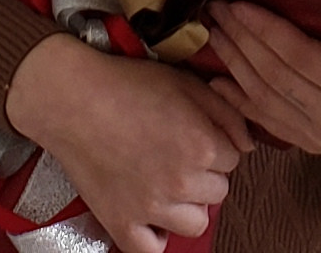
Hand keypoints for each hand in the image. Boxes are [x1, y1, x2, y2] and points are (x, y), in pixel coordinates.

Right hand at [4, 35, 250, 251]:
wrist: (72, 98)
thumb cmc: (127, 85)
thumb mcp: (186, 84)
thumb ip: (227, 114)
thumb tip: (248, 145)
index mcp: (202, 146)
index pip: (233, 159)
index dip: (214, 144)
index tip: (192, 134)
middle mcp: (181, 182)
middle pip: (217, 191)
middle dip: (203, 173)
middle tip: (174, 153)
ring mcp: (151, 208)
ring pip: (195, 222)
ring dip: (186, 205)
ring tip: (165, 183)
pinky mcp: (122, 223)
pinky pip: (151, 249)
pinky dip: (154, 237)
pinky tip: (150, 216)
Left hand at [204, 2, 320, 157]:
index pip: (297, 54)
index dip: (264, 28)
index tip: (238, 4)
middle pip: (273, 74)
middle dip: (239, 39)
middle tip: (214, 11)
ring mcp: (318, 134)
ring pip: (263, 97)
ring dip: (233, 65)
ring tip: (213, 35)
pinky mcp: (312, 144)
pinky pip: (267, 122)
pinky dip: (238, 103)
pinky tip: (217, 84)